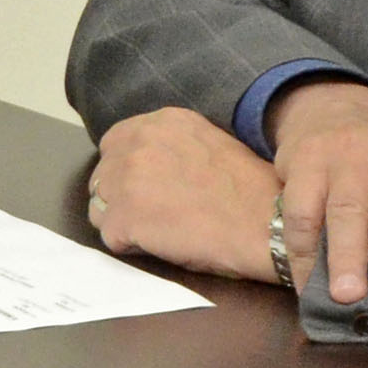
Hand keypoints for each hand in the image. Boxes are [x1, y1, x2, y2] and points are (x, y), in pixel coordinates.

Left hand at [83, 105, 281, 281]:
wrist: (267, 224)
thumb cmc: (250, 192)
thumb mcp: (210, 144)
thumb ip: (173, 145)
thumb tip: (149, 165)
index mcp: (163, 121)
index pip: (116, 142)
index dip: (127, 169)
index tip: (146, 188)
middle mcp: (139, 141)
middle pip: (103, 174)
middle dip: (120, 195)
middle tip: (152, 215)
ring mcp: (127, 179)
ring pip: (99, 206)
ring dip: (122, 221)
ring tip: (159, 232)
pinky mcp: (124, 218)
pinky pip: (110, 237)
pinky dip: (130, 246)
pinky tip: (162, 245)